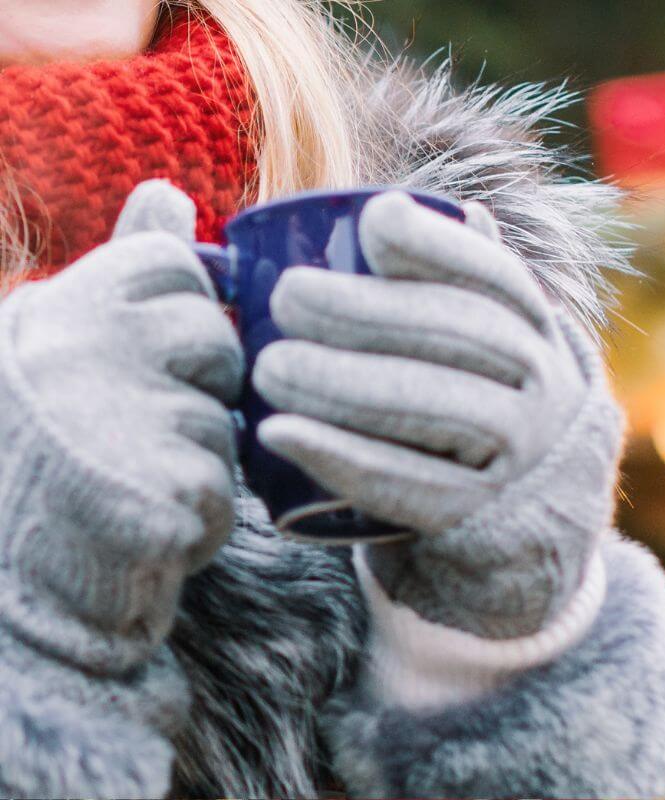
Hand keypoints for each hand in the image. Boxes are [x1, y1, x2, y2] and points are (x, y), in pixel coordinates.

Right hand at [0, 179, 243, 671]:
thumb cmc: (38, 447)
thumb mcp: (65, 339)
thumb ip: (124, 264)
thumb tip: (168, 191)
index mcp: (61, 305)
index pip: (177, 267)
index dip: (176, 317)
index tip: (132, 358)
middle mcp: (85, 349)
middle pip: (216, 340)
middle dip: (196, 389)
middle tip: (126, 430)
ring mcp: (123, 419)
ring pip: (224, 421)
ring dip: (195, 457)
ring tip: (123, 479)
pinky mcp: (164, 492)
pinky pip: (222, 490)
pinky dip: (197, 518)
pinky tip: (138, 527)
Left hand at [254, 191, 624, 637]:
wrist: (528, 528)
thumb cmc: (482, 413)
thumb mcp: (494, 351)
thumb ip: (460, 289)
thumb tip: (412, 209)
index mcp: (537, 333)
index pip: (497, 277)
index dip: (440, 244)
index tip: (372, 225)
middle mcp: (542, 387)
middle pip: (462, 336)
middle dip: (369, 310)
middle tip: (286, 298)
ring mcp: (521, 455)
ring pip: (439, 407)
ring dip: (346, 383)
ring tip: (269, 368)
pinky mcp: (481, 517)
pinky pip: (412, 486)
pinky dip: (342, 458)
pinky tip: (281, 434)